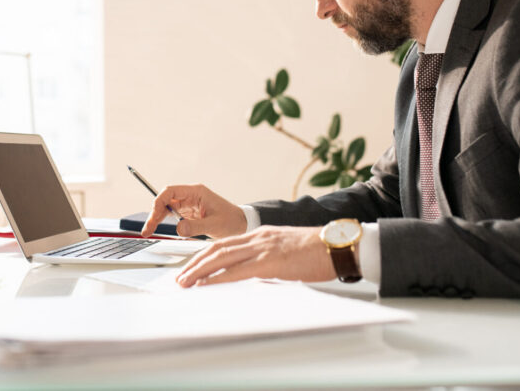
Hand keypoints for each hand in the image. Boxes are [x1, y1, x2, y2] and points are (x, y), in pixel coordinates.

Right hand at [140, 184, 246, 238]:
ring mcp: (190, 204)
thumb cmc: (232, 221)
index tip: (154, 216)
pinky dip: (164, 221)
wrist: (241, 225)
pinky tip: (158, 229)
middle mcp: (191, 196)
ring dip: (157, 218)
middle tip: (147, 229)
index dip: (159, 202)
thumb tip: (178, 229)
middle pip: (165, 200)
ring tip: (149, 231)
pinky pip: (172, 215)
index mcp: (196, 192)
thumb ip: (196, 227)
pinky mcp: (190, 213)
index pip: (170, 191)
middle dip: (155, 213)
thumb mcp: (215, 225)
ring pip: (167, 207)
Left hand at [176, 226, 335, 286]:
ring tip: (185, 283)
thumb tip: (256, 274)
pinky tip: (207, 285)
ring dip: (200, 271)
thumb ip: (269, 259)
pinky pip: (238, 270)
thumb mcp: (287, 252)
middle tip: (180, 278)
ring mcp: (263, 248)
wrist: (338, 245)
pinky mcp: (271, 262)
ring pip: (222, 257)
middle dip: (194, 264)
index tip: (191, 268)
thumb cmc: (319, 252)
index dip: (204, 256)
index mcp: (261, 235)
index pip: (225, 244)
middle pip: (217, 249)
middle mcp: (258, 238)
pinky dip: (219, 278)